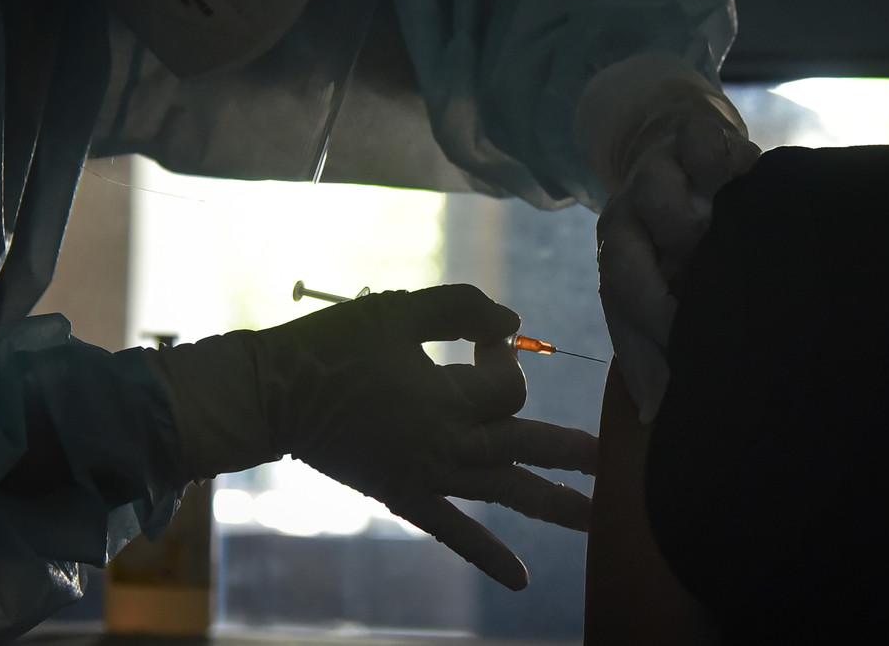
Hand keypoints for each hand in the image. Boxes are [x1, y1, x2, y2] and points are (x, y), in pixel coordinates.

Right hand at [150, 284, 597, 590]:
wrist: (269, 398)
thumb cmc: (332, 346)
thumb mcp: (399, 310)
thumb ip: (461, 309)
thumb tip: (516, 323)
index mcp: (446, 398)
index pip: (508, 385)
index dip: (506, 355)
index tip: (485, 339)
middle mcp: (446, 445)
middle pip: (525, 444)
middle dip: (573, 449)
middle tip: (619, 461)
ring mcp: (427, 478)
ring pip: (504, 492)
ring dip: (554, 505)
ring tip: (600, 519)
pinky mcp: (405, 496)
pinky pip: (453, 531)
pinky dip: (488, 554)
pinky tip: (524, 579)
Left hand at [597, 103, 759, 421]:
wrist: (664, 132)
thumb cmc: (669, 230)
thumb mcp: (653, 277)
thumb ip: (650, 341)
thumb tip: (655, 415)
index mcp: (619, 252)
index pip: (622, 301)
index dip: (647, 341)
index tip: (675, 380)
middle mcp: (631, 213)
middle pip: (632, 253)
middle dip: (661, 284)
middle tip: (697, 309)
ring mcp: (660, 170)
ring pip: (661, 195)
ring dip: (690, 220)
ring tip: (725, 241)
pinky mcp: (694, 131)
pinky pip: (706, 143)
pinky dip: (727, 161)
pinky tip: (752, 183)